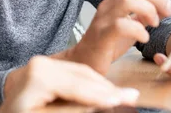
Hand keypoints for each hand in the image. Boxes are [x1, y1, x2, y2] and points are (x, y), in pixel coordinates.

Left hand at [0, 56, 138, 112]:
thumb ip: (76, 109)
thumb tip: (105, 103)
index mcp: (38, 78)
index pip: (79, 87)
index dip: (105, 94)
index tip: (127, 99)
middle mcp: (40, 64)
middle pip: (83, 76)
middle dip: (107, 89)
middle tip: (132, 97)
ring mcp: (41, 63)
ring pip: (81, 72)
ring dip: (101, 85)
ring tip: (123, 95)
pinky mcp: (44, 67)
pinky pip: (73, 72)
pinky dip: (89, 82)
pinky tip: (105, 91)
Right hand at [69, 0, 170, 74]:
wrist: (85, 60)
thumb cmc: (107, 43)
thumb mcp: (129, 25)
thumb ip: (143, 16)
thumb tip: (163, 8)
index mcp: (115, 0)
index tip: (169, 8)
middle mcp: (108, 4)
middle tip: (166, 14)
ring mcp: (103, 18)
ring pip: (127, 1)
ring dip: (147, 11)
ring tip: (153, 25)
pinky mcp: (101, 35)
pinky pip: (120, 25)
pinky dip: (137, 30)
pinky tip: (144, 38)